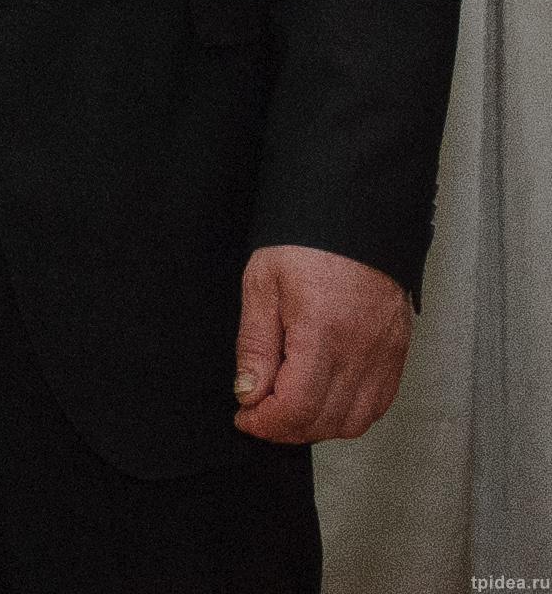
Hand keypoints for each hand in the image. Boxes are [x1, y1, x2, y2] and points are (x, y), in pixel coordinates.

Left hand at [233, 244, 412, 442]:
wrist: (355, 214)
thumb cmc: (306, 241)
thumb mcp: (263, 282)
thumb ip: (255, 344)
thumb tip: (249, 393)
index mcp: (323, 333)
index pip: (297, 408)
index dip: (265, 424)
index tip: (244, 416)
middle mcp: (360, 352)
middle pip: (324, 422)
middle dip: (285, 428)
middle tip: (260, 411)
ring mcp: (385, 357)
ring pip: (353, 422)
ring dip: (317, 425)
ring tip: (289, 403)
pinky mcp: (398, 355)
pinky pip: (376, 405)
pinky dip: (348, 413)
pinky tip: (324, 396)